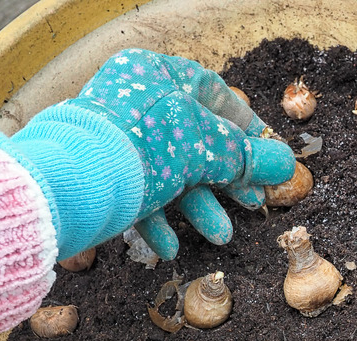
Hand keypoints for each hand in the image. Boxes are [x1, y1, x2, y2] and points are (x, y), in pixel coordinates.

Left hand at [68, 49, 294, 258]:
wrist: (70, 186)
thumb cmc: (145, 149)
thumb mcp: (207, 149)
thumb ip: (247, 157)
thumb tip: (286, 165)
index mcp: (160, 75)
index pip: (217, 95)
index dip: (248, 128)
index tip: (268, 157)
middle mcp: (136, 101)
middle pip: (198, 141)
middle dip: (227, 181)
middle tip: (251, 203)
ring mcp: (117, 138)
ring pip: (171, 173)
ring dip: (198, 209)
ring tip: (220, 237)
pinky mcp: (100, 172)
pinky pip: (138, 193)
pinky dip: (157, 221)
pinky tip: (168, 249)